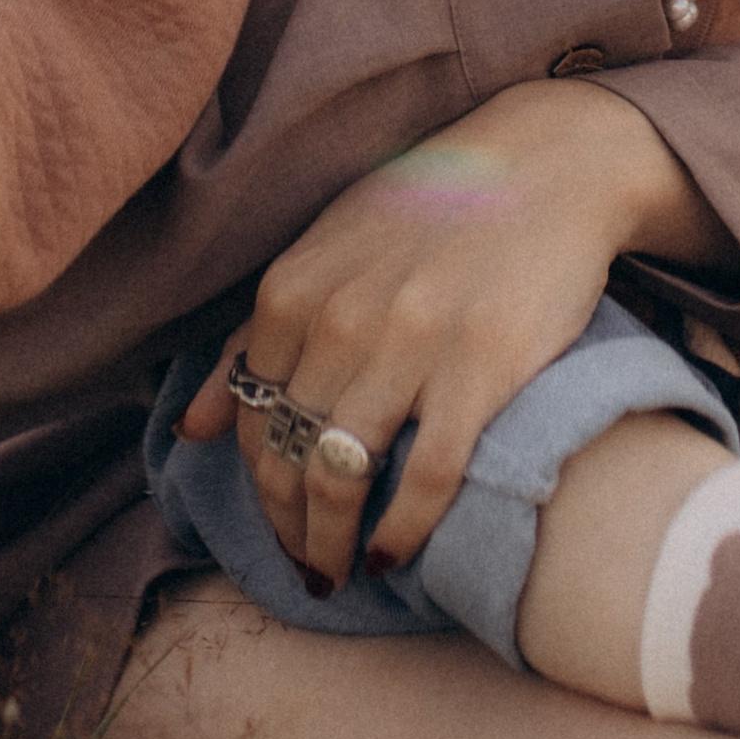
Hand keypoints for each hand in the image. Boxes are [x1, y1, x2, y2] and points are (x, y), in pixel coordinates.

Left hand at [175, 79, 723, 588]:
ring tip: (339, 571)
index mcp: (294, 289)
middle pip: (285, 456)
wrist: (548, 167)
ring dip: (330, 543)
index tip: (278, 521)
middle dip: (287, 528)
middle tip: (308, 566)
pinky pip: (425, 478)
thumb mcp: (329, 252)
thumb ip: (255, 337)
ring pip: (339, 477)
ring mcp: (408, 344)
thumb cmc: (433, 211)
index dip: (256, 484)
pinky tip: (393, 555)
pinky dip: (401, 530)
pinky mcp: (478, 369)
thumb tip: (191, 428)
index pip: (248, 416)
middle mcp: (340, 317)